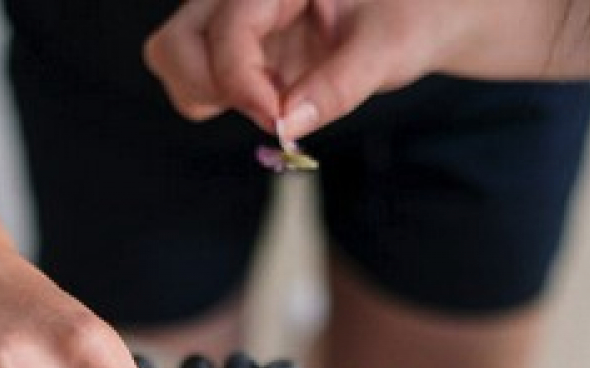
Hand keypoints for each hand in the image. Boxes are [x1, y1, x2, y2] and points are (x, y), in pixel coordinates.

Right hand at [144, 0, 490, 139]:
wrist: (416, 17)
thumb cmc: (408, 17)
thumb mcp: (391, 48)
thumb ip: (341, 85)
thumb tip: (288, 127)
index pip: (227, 31)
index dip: (243, 85)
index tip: (280, 124)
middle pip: (174, 46)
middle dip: (212, 91)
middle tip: (272, 109)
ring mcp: (230, 20)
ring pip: (173, 63)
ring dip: (212, 99)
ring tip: (275, 103)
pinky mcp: (234, 49)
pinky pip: (197, 82)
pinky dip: (223, 104)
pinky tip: (273, 102)